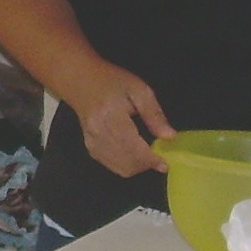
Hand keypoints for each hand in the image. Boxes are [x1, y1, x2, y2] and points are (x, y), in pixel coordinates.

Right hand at [67, 61, 175, 177]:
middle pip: (127, 163)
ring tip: (147, 156)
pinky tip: (133, 155)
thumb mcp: (139, 90)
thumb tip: (169, 136)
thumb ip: (154, 114)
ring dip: (137, 167)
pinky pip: (110, 166)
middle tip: (159, 158)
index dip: (151, 160)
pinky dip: (125, 165)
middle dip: (146, 165)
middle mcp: (99, 134)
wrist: (81, 82)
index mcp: (112, 117)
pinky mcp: (90, 148)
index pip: (133, 148)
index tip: (166, 164)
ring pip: (119, 168)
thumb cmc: (112, 82)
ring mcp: (92, 143)